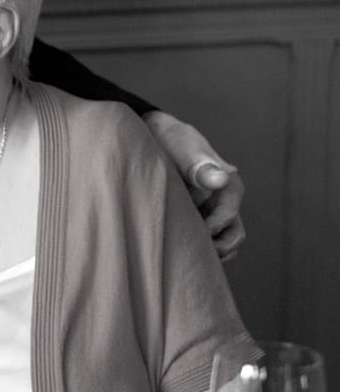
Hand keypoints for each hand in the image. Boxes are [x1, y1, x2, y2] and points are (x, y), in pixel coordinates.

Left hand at [143, 110, 245, 260]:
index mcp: (230, 187)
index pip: (228, 219)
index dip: (209, 230)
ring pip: (223, 243)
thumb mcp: (186, 150)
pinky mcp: (201, 217)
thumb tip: (222, 178)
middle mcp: (226, 202)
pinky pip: (207, 240)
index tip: (188, 232)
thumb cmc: (174, 141)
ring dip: (209, 252)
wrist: (159, 136)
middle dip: (216, 249)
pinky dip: (198, 248)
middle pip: (233, 238)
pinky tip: (177, 250)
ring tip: (183, 255)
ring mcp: (214, 211)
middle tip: (189, 253)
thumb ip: (201, 167)